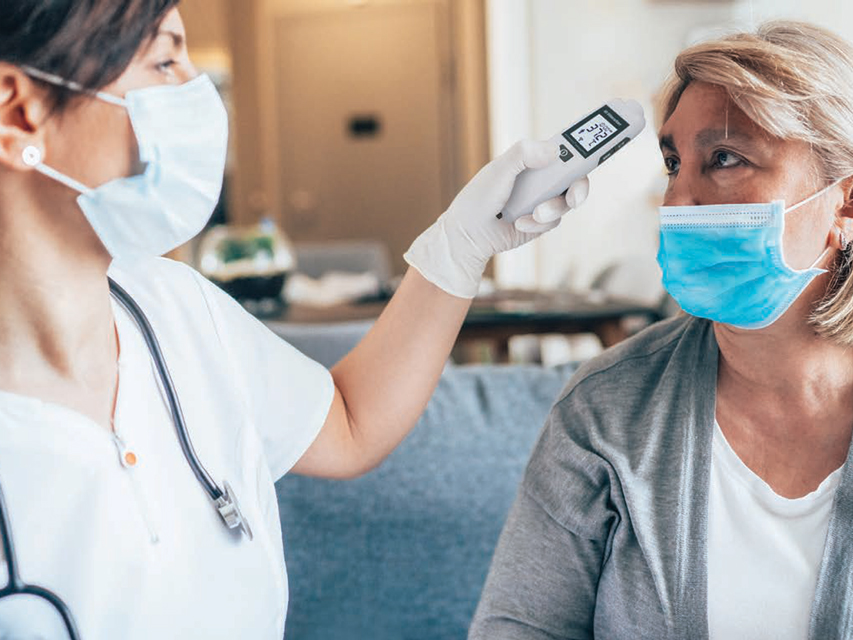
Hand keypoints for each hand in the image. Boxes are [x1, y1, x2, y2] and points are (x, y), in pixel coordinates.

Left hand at [404, 139, 588, 297]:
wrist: (468, 234)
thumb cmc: (480, 197)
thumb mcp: (499, 169)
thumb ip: (523, 154)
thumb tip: (554, 150)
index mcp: (533, 161)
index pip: (565, 150)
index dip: (584, 147)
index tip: (598, 148)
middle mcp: (542, 179)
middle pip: (576, 177)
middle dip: (580, 186)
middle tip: (575, 195)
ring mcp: (543, 201)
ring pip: (567, 202)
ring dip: (553, 209)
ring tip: (534, 214)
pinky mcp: (541, 223)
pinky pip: (554, 221)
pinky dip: (538, 223)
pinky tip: (519, 223)